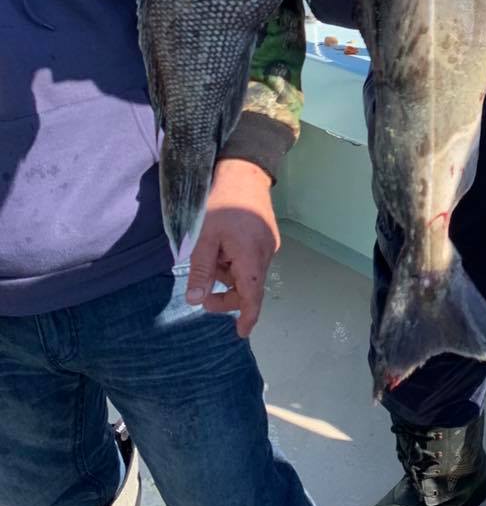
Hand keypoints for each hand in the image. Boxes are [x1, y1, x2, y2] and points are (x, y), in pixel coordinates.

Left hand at [185, 159, 280, 336]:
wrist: (245, 172)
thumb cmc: (222, 203)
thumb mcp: (205, 238)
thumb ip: (201, 271)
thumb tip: (196, 300)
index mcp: (251, 257)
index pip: (252, 296)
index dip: (248, 317)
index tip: (241, 333)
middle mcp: (266, 254)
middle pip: (250, 287)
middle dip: (227, 295)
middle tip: (202, 294)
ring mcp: (269, 245)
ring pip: (249, 273)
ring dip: (230, 275)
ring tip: (211, 257)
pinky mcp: (267, 237)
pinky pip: (252, 260)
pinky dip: (236, 263)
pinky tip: (223, 249)